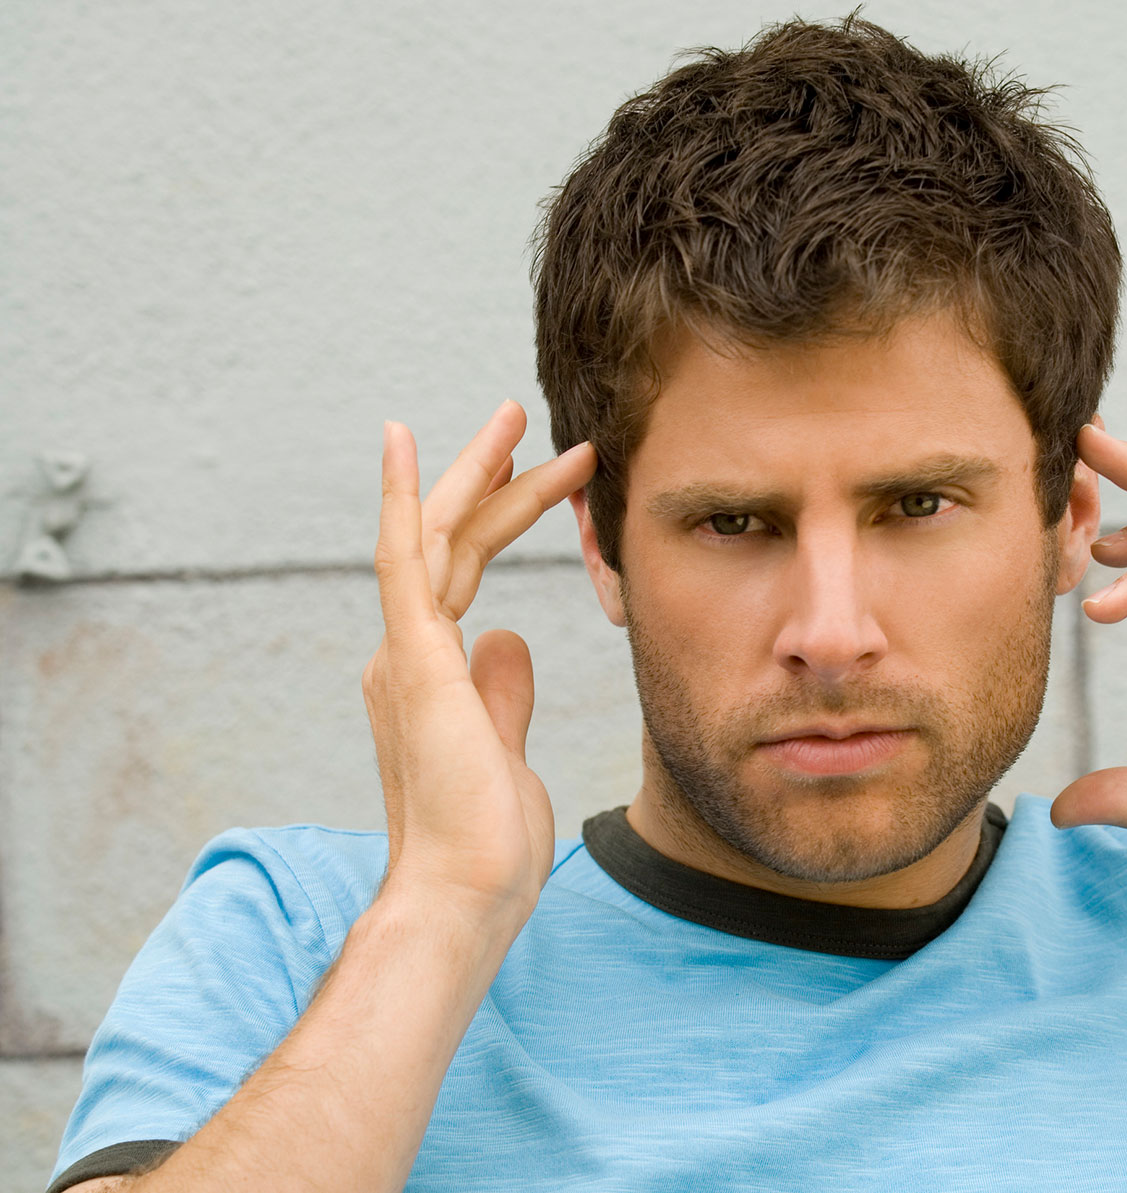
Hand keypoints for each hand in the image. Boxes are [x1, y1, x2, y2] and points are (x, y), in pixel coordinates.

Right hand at [362, 401, 596, 916]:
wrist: (465, 894)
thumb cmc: (486, 841)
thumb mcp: (506, 749)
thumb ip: (501, 691)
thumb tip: (510, 637)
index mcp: (427, 674)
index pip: (464, 574)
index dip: (499, 519)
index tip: (539, 477)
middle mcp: (405, 654)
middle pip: (452, 543)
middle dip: (492, 479)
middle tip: (528, 421)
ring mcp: (405, 653)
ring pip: (438, 536)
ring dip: (477, 472)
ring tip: (516, 414)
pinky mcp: (414, 658)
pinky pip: (405, 558)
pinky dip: (405, 496)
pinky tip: (407, 441)